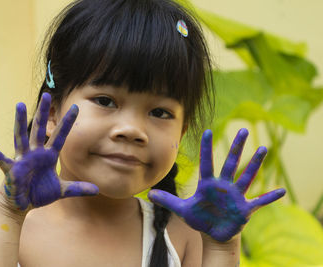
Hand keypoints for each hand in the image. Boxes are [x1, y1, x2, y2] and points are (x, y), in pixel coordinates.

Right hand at [0, 93, 98, 211]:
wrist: (22, 203)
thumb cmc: (40, 192)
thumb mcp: (61, 190)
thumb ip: (77, 188)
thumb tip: (97, 190)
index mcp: (48, 155)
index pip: (60, 136)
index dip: (68, 123)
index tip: (76, 107)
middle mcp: (35, 153)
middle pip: (40, 129)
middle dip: (43, 113)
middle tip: (46, 95)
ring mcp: (23, 159)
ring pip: (21, 137)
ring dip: (20, 122)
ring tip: (19, 104)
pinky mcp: (11, 170)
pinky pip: (2, 161)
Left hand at [148, 128, 285, 241]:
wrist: (213, 233)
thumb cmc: (200, 218)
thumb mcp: (182, 210)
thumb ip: (167, 200)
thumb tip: (148, 194)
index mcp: (208, 184)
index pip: (207, 163)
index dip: (207, 148)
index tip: (207, 130)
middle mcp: (223, 186)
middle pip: (231, 163)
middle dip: (236, 147)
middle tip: (243, 129)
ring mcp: (236, 196)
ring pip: (246, 176)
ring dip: (255, 164)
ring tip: (263, 149)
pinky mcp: (245, 209)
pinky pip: (259, 202)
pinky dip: (269, 197)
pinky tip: (282, 191)